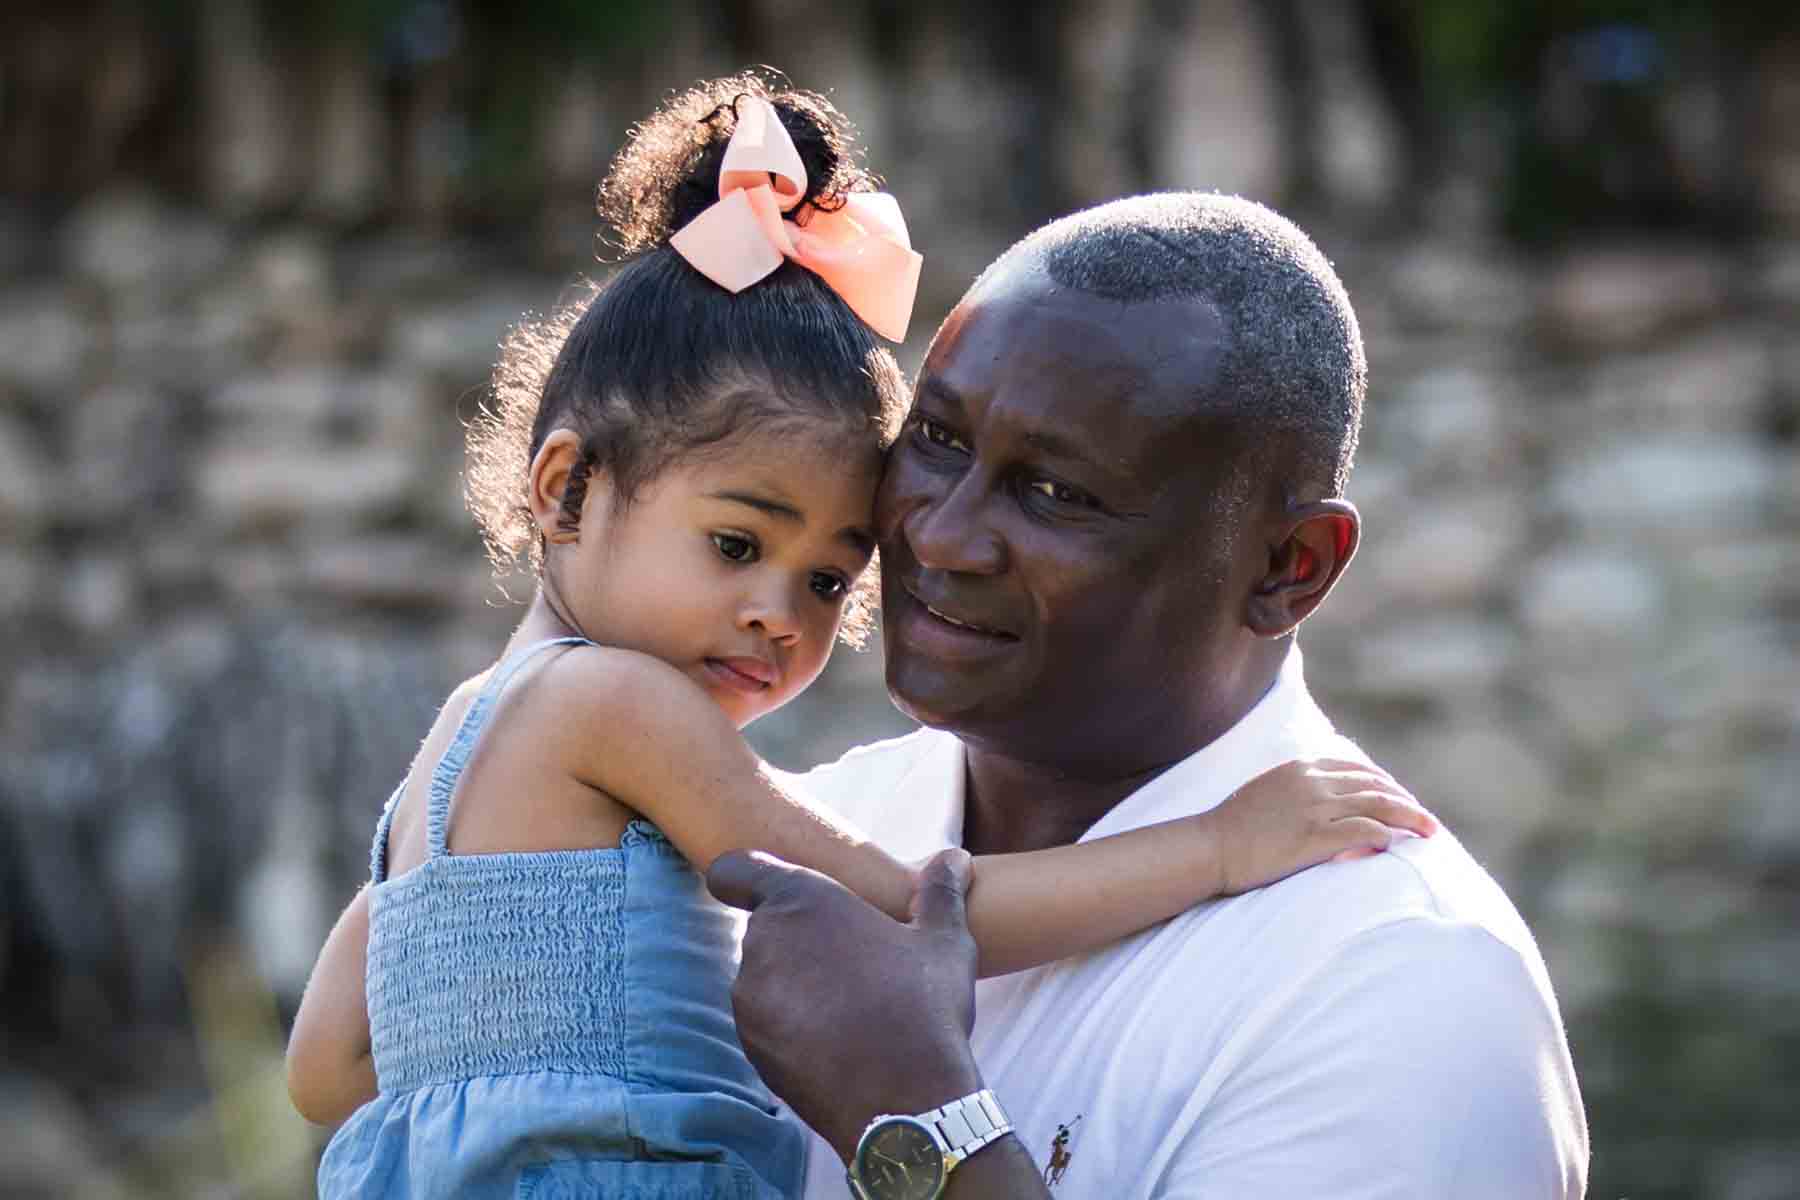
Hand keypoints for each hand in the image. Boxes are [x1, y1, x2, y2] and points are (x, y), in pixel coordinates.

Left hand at [707, 847, 983, 1161]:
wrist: (905, 1101)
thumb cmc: (924, 1008)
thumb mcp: (944, 941)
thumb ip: (940, 891)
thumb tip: (956, 857)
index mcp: (801, 900)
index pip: (733, 871)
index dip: (741, 877)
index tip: (760, 888)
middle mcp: (762, 942)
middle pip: (762, 926)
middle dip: (796, 937)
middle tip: (847, 958)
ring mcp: (750, 997)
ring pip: (762, 974)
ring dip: (792, 981)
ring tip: (848, 1004)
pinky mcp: (751, 1043)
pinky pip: (764, 1019)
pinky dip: (788, 1023)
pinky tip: (834, 1039)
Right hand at [1205, 758, 1437, 894]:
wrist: (1210, 847)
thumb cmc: (1231, 827)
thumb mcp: (1266, 791)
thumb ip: (1296, 788)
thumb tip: (1320, 798)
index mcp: (1301, 768)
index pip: (1357, 768)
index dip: (1385, 783)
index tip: (1400, 798)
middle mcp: (1312, 782)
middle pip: (1374, 785)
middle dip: (1405, 801)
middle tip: (1425, 819)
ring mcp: (1315, 809)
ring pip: (1378, 805)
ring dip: (1410, 817)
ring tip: (1429, 831)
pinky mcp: (1316, 838)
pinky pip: (1365, 831)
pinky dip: (1387, 835)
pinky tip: (1397, 844)